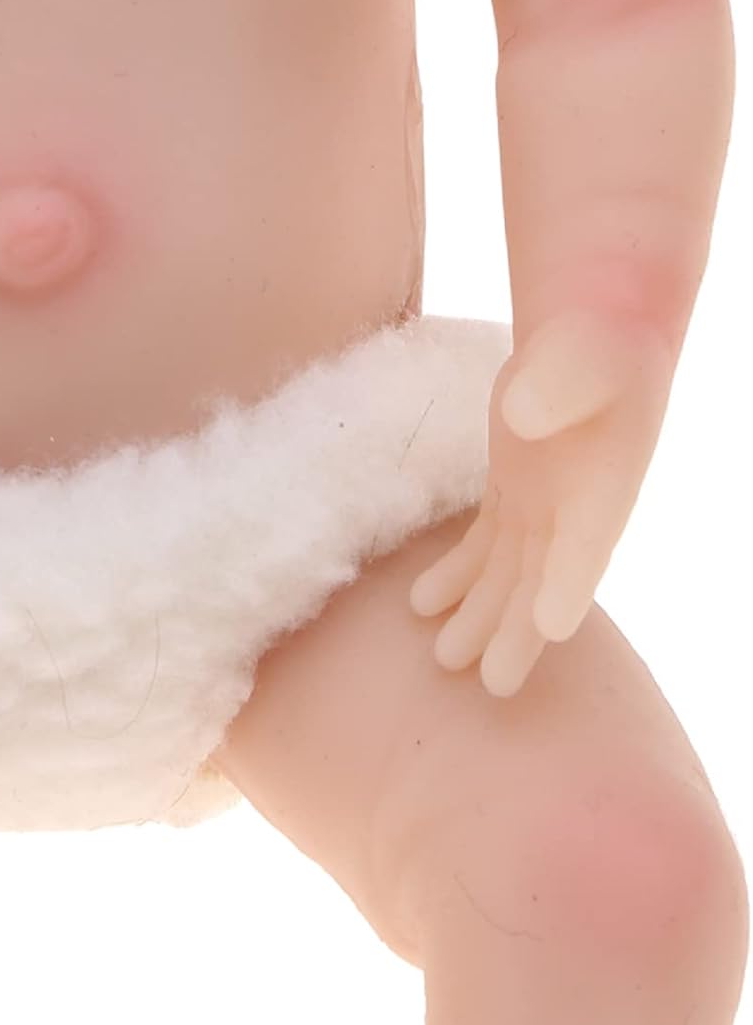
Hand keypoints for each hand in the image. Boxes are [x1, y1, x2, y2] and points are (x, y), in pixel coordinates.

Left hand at [409, 310, 674, 697]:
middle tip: (493, 684)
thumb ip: (554, 388)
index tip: (554, 628)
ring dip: (478, 615)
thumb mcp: (578, 361)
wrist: (592, 340)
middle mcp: (577, 511)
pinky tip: (420, 602)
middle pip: (546, 583)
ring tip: (443, 657)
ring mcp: (544, 507)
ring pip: (508, 575)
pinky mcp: (512, 496)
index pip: (589, 544)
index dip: (570, 585)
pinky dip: (455, 575)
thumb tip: (523, 414)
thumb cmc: (593, 348)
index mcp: (604, 486)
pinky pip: (483, 546)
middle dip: (519, 632)